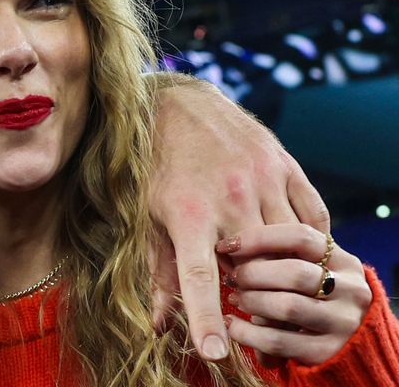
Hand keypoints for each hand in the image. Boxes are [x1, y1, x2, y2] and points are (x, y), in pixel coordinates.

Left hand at [146, 74, 329, 361]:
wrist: (177, 103)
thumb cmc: (155, 166)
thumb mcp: (146, 216)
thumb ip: (159, 271)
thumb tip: (161, 325)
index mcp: (187, 213)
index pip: (198, 279)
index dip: (206, 318)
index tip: (214, 354)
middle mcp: (230, 198)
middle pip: (255, 267)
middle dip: (253, 292)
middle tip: (244, 298)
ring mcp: (263, 179)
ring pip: (289, 245)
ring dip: (282, 267)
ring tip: (266, 273)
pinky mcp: (286, 166)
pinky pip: (312, 218)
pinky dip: (306, 240)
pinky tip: (292, 247)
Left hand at [217, 224, 370, 364]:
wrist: (349, 347)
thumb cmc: (313, 297)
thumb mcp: (312, 270)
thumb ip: (285, 256)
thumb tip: (232, 245)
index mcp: (345, 262)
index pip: (300, 236)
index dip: (258, 238)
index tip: (226, 245)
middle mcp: (352, 291)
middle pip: (294, 273)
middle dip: (253, 273)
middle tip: (232, 277)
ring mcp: (343, 324)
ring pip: (287, 306)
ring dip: (251, 301)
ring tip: (234, 298)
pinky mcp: (328, 352)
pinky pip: (278, 341)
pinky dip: (246, 332)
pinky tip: (231, 325)